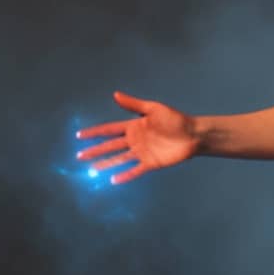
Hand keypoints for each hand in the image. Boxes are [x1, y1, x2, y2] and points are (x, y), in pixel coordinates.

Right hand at [77, 92, 198, 183]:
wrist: (193, 134)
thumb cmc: (175, 120)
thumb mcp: (153, 109)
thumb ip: (134, 105)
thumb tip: (115, 95)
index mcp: (133, 126)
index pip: (109, 130)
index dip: (94, 132)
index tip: (80, 135)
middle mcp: (135, 140)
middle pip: (110, 146)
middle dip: (95, 150)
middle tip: (80, 155)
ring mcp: (142, 152)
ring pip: (119, 159)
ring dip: (106, 163)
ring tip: (92, 168)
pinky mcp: (151, 163)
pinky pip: (135, 170)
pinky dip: (125, 175)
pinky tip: (113, 180)